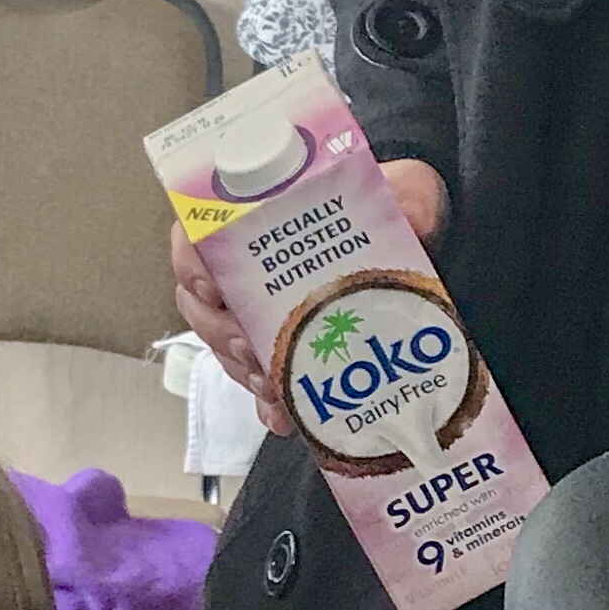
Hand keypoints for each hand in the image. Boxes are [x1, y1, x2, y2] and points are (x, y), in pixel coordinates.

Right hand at [168, 153, 452, 441]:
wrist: (415, 245)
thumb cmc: (393, 207)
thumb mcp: (405, 189)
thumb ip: (409, 194)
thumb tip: (414, 215)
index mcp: (259, 219)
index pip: (198, 237)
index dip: (192, 265)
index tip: (213, 289)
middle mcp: (246, 268)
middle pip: (202, 303)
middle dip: (220, 333)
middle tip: (250, 350)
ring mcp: (259, 313)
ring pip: (224, 346)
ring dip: (243, 370)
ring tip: (273, 388)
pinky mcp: (283, 350)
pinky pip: (260, 384)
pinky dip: (268, 405)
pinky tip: (284, 420)